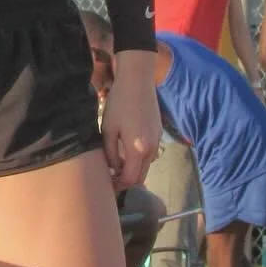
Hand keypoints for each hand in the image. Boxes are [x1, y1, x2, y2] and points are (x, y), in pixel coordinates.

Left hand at [99, 55, 161, 188]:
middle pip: (141, 177)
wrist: (137, 80)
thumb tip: (113, 169)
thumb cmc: (119, 103)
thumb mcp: (108, 129)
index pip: (130, 179)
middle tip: (110, 179)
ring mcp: (157, 141)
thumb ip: (110, 153)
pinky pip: (149, 154)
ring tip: (116, 165)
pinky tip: (126, 151)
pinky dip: (139, 159)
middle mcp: (152, 149)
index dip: (118, 185)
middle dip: (126, 181)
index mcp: (138, 149)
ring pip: (146, 166)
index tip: (106, 185)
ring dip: (133, 170)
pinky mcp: (158, 133)